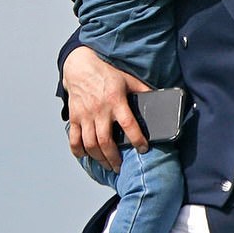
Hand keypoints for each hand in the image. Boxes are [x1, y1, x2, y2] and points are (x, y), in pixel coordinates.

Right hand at [63, 46, 150, 171]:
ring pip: (90, 144)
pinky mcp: (75, 116)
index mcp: (116, 100)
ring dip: (99, 158)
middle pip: (105, 141)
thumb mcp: (128, 79)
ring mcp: (85, 114)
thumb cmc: (106, 73)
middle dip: (113, 158)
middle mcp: (100, 110)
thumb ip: (143, 90)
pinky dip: (79, 151)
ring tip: (107, 165)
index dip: (137, 139)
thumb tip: (159, 98)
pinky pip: (74, 139)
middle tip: (120, 166)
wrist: (81, 65)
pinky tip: (86, 156)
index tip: (143, 148)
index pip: (128, 124)